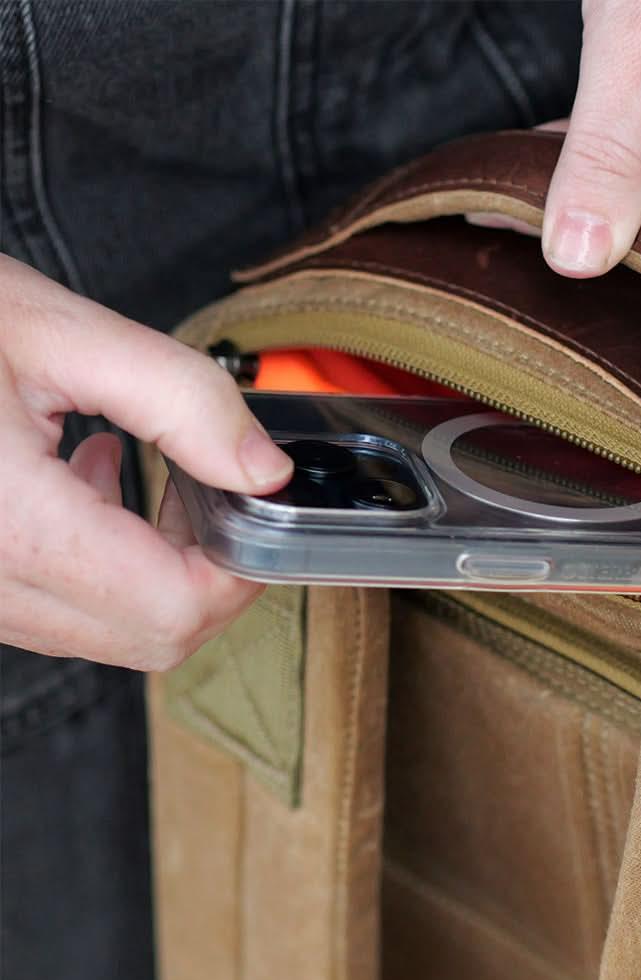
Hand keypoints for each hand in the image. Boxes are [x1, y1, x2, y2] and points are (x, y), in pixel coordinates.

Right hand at [0, 255, 292, 669]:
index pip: (173, 609)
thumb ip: (178, 398)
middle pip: (152, 637)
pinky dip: (104, 563)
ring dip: (156, 568)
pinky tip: (89, 475)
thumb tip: (263, 469)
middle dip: (206, 571)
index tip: (248, 500)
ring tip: (142, 466)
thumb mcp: (53, 329)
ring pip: (107, 632)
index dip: (237, 565)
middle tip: (209, 484)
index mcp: (8, 530)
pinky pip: (57, 608)